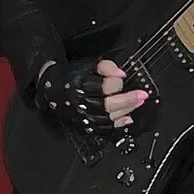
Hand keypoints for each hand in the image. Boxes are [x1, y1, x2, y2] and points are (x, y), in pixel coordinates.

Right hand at [34, 57, 150, 134]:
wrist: (52, 90)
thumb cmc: (71, 76)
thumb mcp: (87, 65)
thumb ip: (106, 66)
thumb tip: (120, 74)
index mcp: (80, 86)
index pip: (105, 87)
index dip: (116, 81)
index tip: (122, 77)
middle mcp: (81, 104)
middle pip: (109, 105)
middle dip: (128, 100)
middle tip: (142, 95)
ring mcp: (83, 117)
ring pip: (109, 117)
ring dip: (126, 110)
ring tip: (138, 103)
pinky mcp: (85, 126)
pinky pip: (105, 128)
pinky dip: (118, 124)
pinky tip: (128, 118)